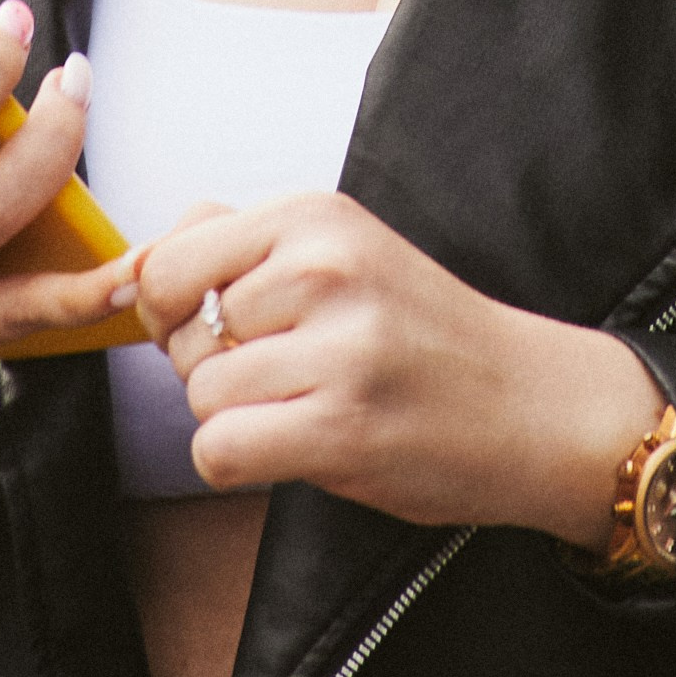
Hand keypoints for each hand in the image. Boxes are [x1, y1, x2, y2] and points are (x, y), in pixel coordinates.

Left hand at [135, 192, 660, 545]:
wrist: (534, 403)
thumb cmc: (426, 334)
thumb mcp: (343, 249)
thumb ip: (240, 239)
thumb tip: (141, 258)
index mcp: (315, 215)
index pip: (170, 260)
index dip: (170, 307)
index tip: (211, 327)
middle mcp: (323, 269)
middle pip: (179, 334)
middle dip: (210, 365)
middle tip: (285, 373)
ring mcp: (336, 349)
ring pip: (199, 396)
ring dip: (237, 417)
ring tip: (306, 406)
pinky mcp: (341, 428)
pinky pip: (220, 451)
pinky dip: (240, 462)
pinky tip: (296, 448)